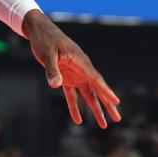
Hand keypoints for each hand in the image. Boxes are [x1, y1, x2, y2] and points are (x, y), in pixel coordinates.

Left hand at [23, 9, 120, 127]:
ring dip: (95, 108)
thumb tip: (56, 86)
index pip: (95, 79)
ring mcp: (74, 74)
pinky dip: (74, 106)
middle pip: (96, 89)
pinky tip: (77, 120)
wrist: (39, 30)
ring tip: (103, 125)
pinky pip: (72, 94)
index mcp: (80, 61)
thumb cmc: (45, 40)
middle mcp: (81, 69)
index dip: (106, 91)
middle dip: (107, 104)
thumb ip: (52, 70)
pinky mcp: (65, 76)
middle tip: (118, 118)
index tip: (116, 101)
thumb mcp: (47, 53)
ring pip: (88, 94)